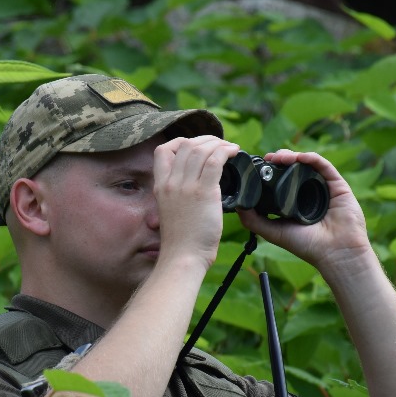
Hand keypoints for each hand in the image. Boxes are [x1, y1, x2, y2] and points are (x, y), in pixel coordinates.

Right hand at [154, 135, 240, 269]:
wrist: (183, 256)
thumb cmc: (181, 240)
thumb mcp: (170, 211)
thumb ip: (178, 195)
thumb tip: (196, 184)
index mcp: (160, 186)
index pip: (162, 150)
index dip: (181, 141)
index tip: (196, 146)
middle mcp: (171, 182)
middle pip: (185, 144)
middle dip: (205, 139)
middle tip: (220, 145)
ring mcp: (186, 187)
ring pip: (201, 149)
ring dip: (219, 143)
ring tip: (230, 148)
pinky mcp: (203, 193)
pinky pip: (215, 160)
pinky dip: (227, 151)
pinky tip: (235, 152)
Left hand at [236, 150, 370, 274]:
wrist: (335, 253)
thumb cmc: (307, 246)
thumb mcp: (274, 232)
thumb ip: (254, 220)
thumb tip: (236, 205)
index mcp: (295, 202)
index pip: (282, 179)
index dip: (270, 171)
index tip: (258, 166)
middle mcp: (310, 193)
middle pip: (293, 168)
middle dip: (279, 160)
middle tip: (267, 158)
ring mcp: (324, 187)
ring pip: (307, 163)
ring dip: (292, 156)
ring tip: (279, 157)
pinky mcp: (338, 185)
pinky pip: (324, 165)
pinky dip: (310, 158)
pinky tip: (298, 157)